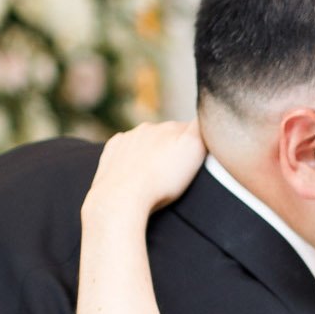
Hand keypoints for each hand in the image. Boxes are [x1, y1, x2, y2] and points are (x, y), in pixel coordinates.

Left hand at [84, 121, 206, 221]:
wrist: (123, 198)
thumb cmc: (162, 180)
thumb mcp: (193, 150)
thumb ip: (200, 128)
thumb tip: (202, 115)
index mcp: (170, 127)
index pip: (189, 129)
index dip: (195, 143)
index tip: (195, 160)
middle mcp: (148, 127)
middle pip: (166, 134)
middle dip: (171, 147)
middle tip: (175, 171)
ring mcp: (128, 138)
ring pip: (144, 140)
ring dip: (151, 151)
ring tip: (154, 175)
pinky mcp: (112, 149)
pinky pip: (124, 148)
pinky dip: (130, 156)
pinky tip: (134, 172)